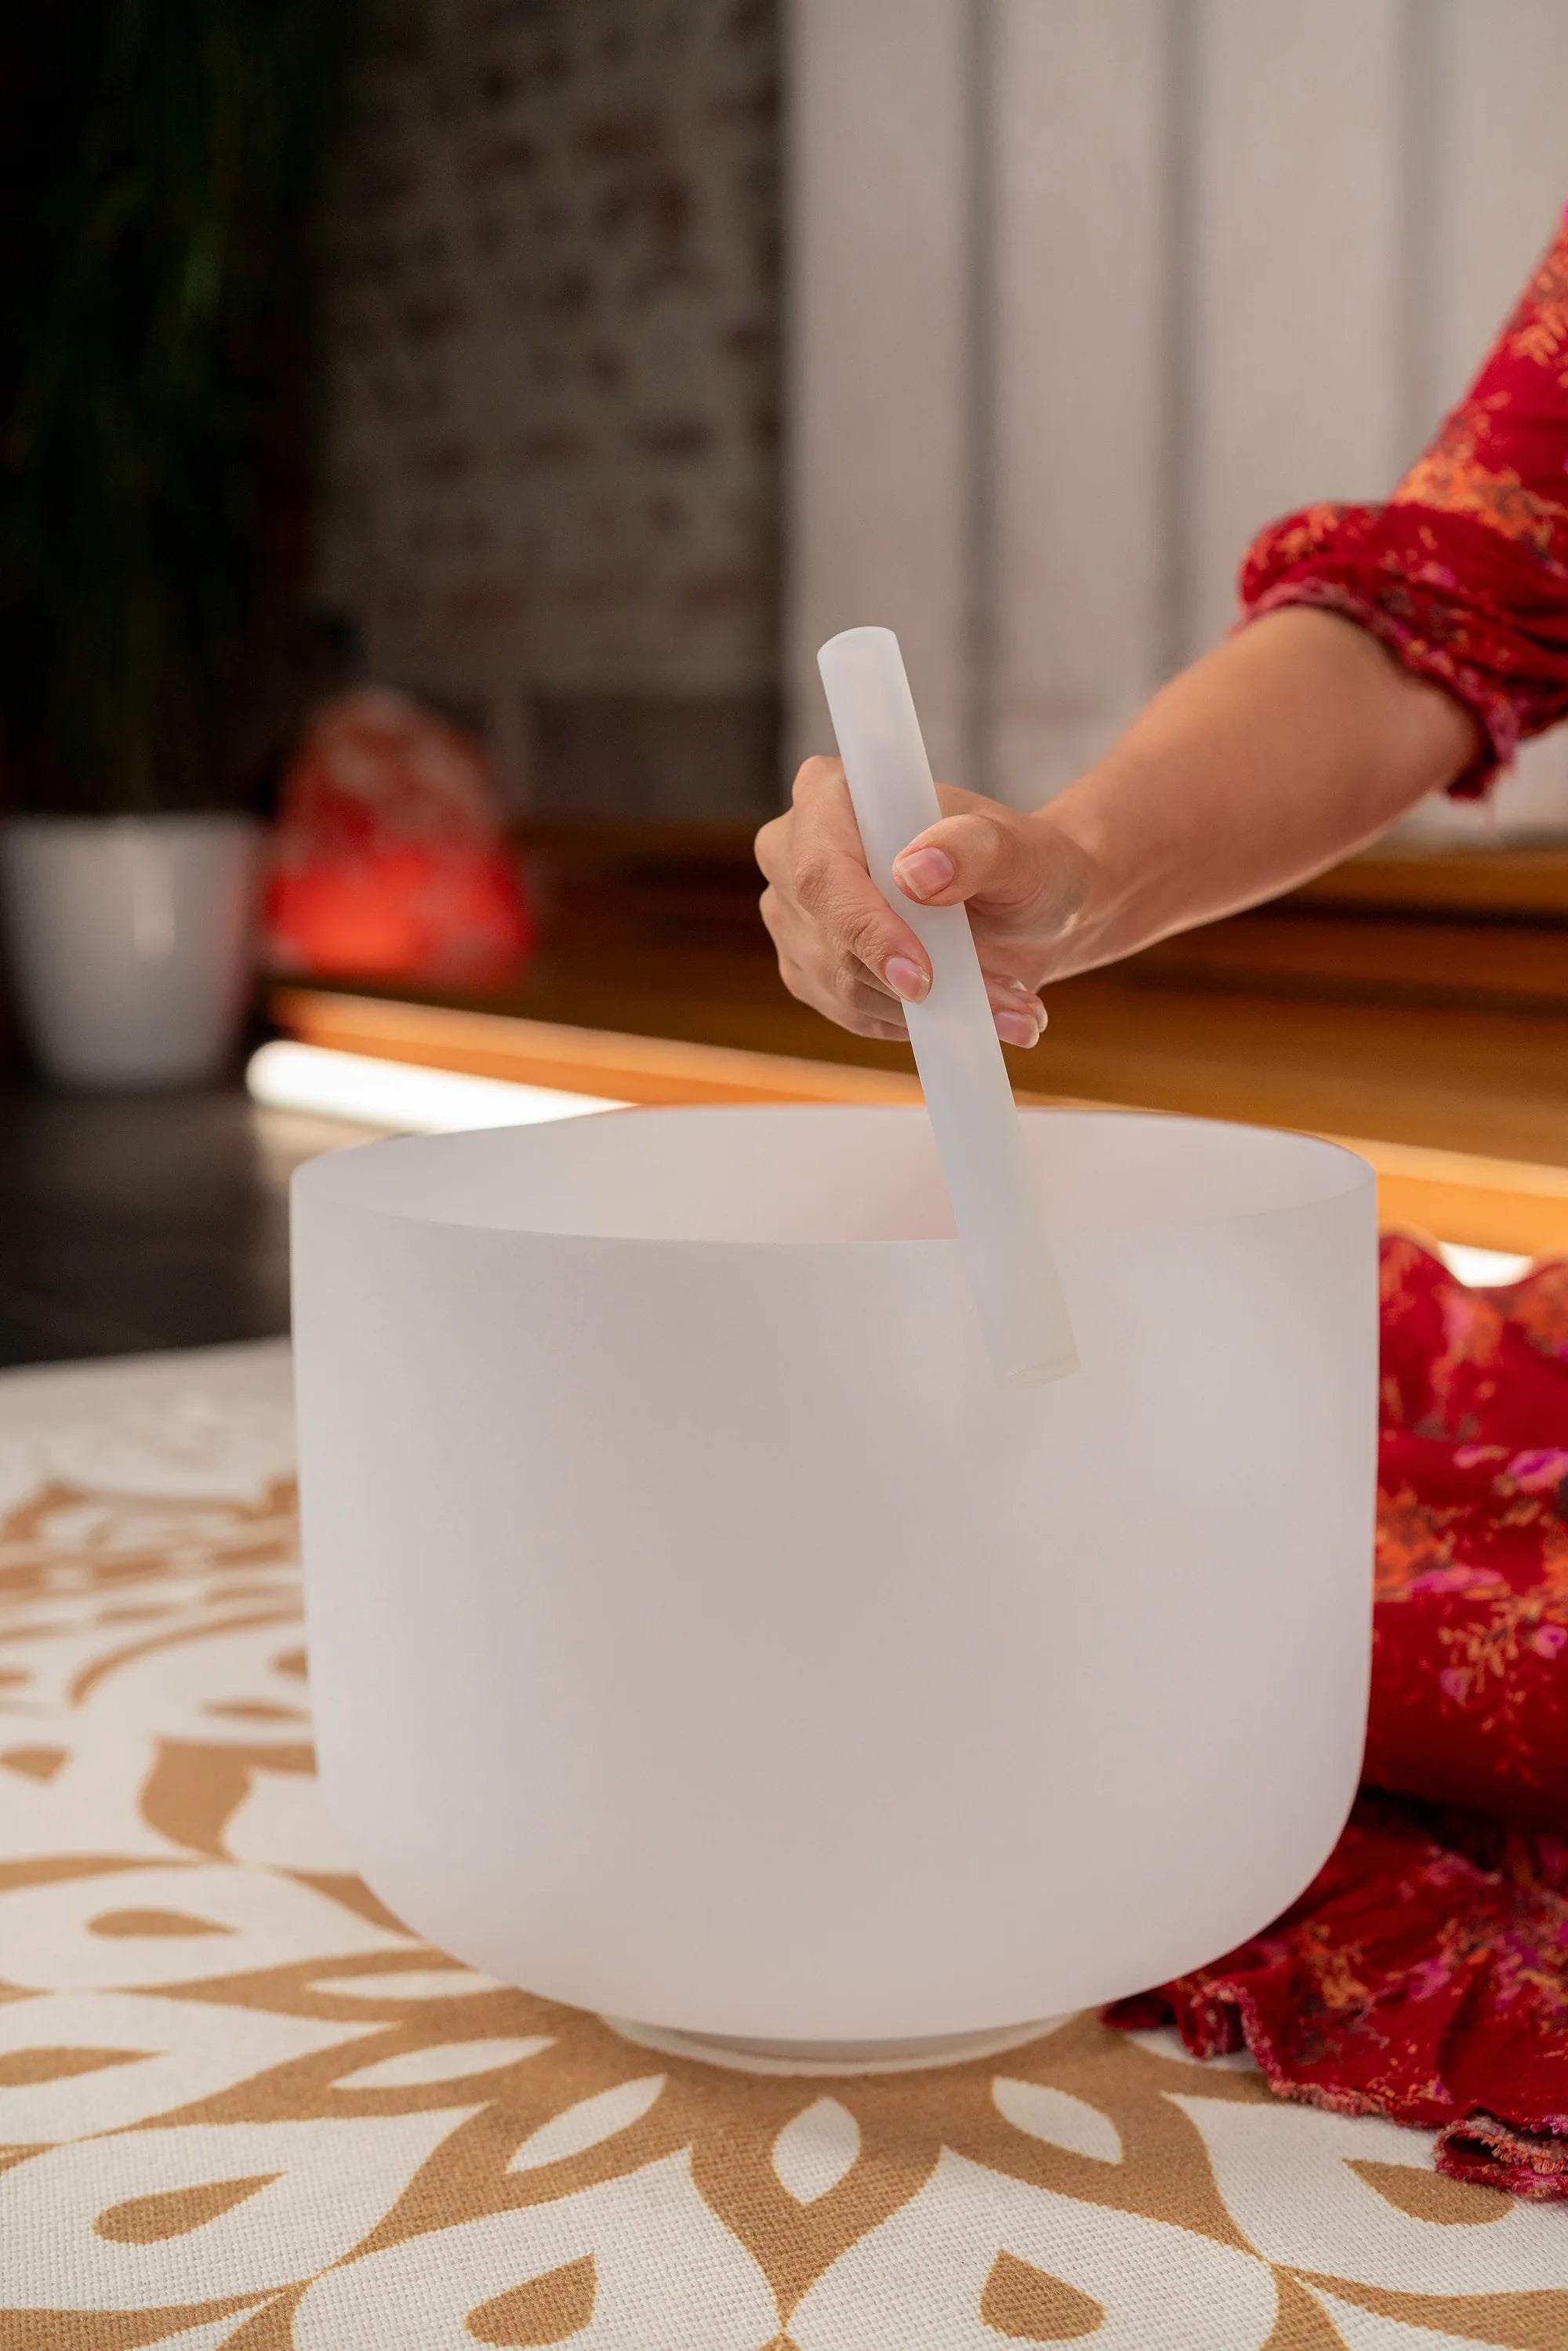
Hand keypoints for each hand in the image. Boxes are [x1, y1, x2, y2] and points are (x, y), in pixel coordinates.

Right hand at [755, 757, 1095, 1042]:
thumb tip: (916, 871)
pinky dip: (916, 1023)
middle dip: (914, 981)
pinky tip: (964, 1008)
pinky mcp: (810, 969)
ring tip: (1007, 1004)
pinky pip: (852, 1013)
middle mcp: (794, 851)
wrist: (1025, 913)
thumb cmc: (1021, 865)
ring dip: (930, 1009)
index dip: (863, 927)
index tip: (919, 976)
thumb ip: (972, 848)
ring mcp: (796, 916)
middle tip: (1006, 1001)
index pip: (822, 870)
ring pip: (844, 985)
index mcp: (830, 795)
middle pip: (828, 936)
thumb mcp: (1018, 849)